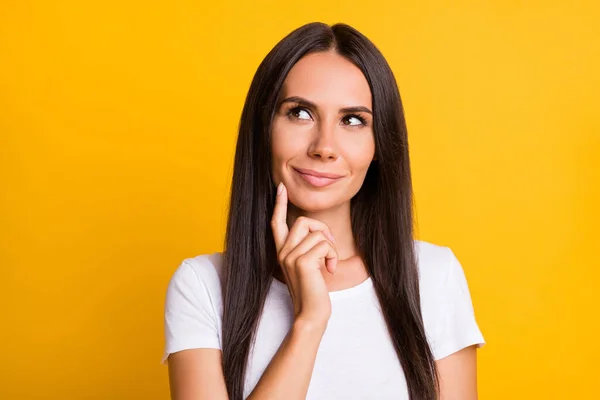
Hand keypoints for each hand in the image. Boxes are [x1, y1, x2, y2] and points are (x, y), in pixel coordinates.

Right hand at [270, 182, 337, 325]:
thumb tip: (319, 232)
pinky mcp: (301, 262)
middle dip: (322, 229)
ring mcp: (289, 256)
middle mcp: (282, 252)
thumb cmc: (313, 292)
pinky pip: (324, 244)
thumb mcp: (308, 266)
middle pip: (303, 221)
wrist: (310, 314)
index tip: (281, 187)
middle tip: (330, 249)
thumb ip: (307, 248)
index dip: (279, 204)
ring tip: (329, 265)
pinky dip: (333, 256)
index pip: (276, 222)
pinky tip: (329, 270)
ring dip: (331, 247)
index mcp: (282, 251)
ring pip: (317, 233)